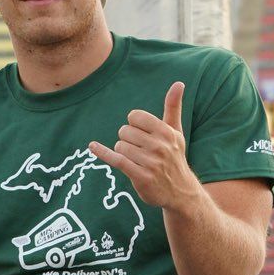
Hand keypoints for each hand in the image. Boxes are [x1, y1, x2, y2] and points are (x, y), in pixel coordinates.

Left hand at [89, 81, 198, 211]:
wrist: (180, 192)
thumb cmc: (174, 157)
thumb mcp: (176, 131)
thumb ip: (173, 106)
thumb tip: (179, 83)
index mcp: (166, 132)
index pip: (135, 117)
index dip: (134, 125)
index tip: (142, 134)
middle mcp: (160, 146)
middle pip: (125, 131)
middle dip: (127, 139)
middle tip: (140, 151)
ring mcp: (150, 162)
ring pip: (120, 146)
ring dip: (123, 152)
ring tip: (136, 160)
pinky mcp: (140, 176)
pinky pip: (116, 160)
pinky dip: (102, 152)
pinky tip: (92, 146)